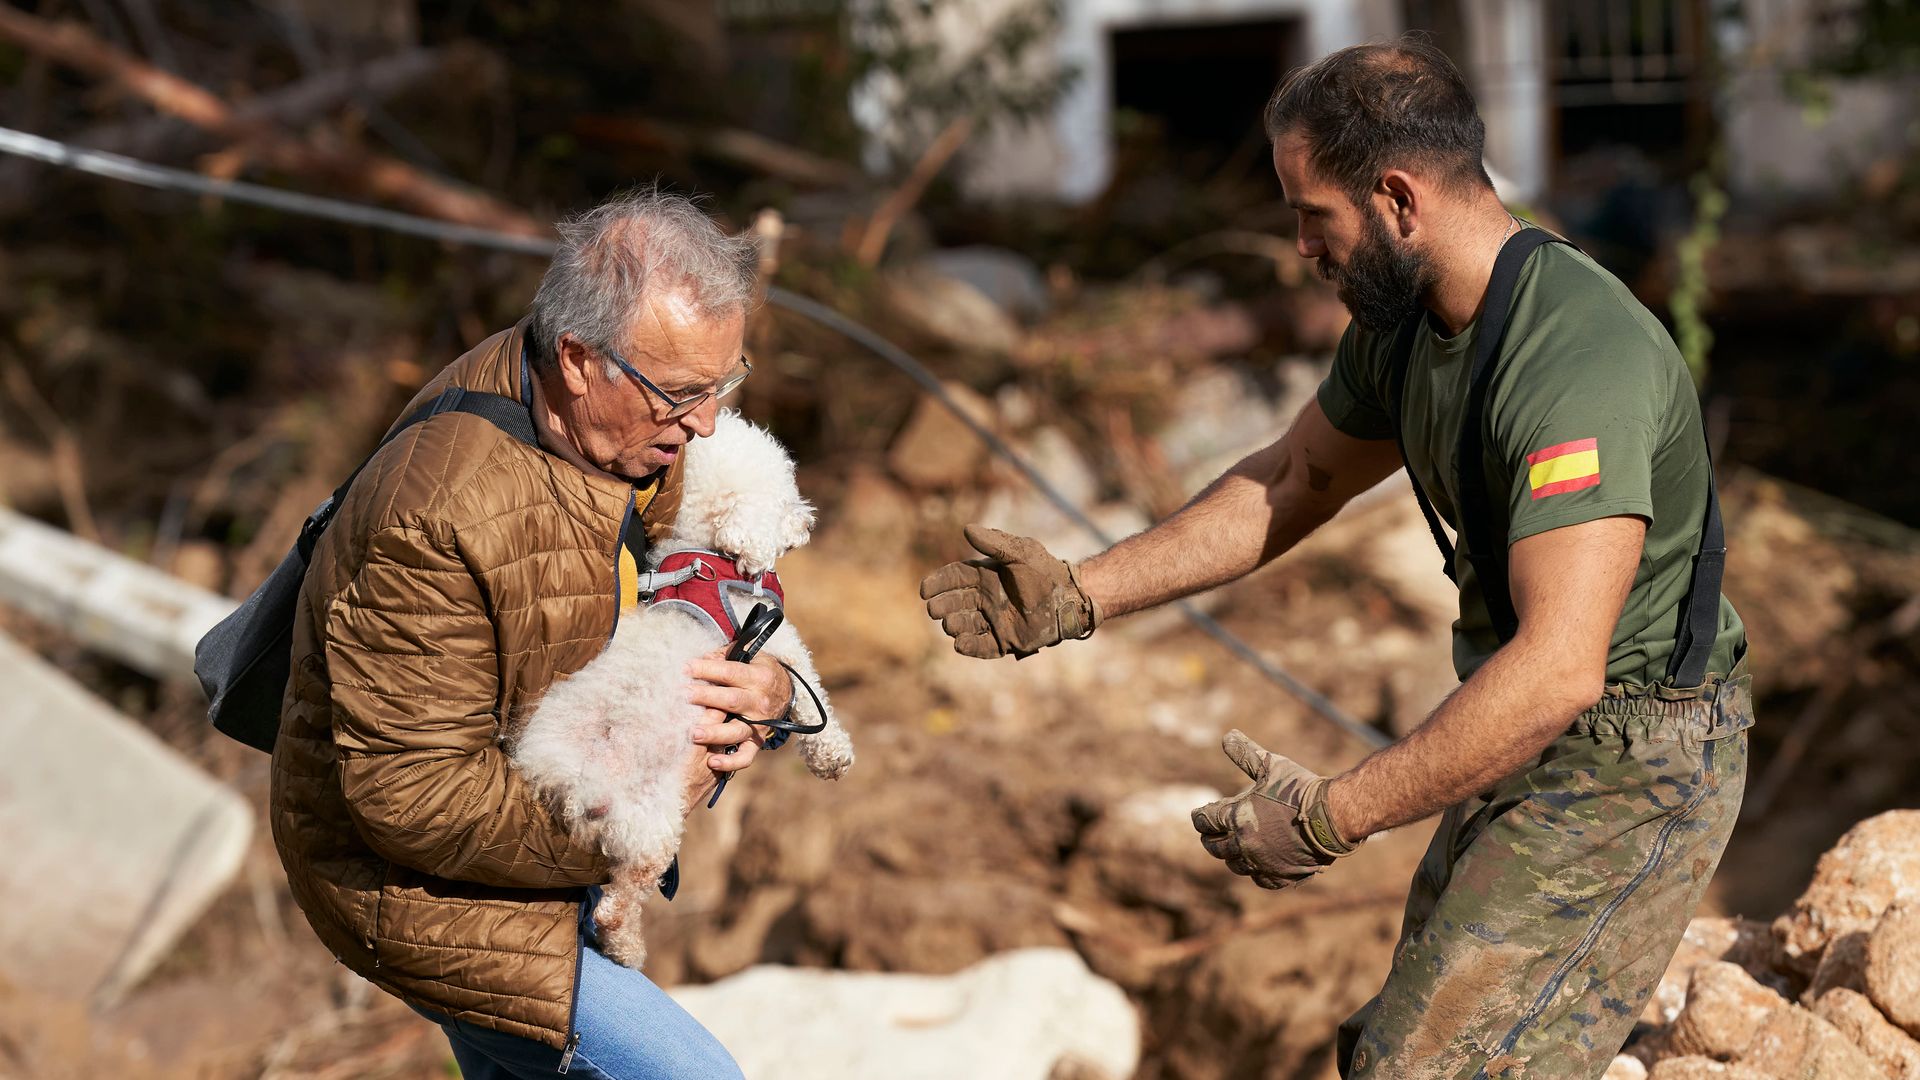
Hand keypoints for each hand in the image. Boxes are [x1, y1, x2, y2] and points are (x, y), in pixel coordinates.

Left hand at [678, 651, 784, 807]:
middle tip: (683, 696)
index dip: (707, 669)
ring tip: (693, 733)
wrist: (786, 692)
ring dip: (715, 733)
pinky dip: (730, 763)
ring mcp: (759, 723)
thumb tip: (699, 658)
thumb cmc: (758, 670)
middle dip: (706, 697)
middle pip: (731, 700)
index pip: (730, 672)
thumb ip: (725, 655)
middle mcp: (760, 701)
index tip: (685, 668)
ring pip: (736, 731)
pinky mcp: (757, 741)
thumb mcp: (750, 656)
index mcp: (758, 676)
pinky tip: (712, 762)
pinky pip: (746, 756)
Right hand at [918, 524, 1098, 658]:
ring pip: (964, 626)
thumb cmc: (1047, 572)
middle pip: (954, 603)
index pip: (954, 578)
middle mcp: (986, 598)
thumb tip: (967, 529)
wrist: (1071, 598)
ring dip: (954, 626)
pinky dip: (969, 647)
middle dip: (941, 607)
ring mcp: (994, 621)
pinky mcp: (1005, 641)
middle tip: (935, 610)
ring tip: (952, 624)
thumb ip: (995, 542)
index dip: (937, 583)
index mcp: (985, 576)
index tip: (924, 590)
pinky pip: (982, 647)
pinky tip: (960, 644)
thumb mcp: (1021, 553)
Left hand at [1190, 729, 1358, 889]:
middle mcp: (1245, 844)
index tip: (1199, 814)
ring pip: (1236, 866)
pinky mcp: (1282, 875)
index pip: (1205, 821)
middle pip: (1215, 847)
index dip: (1200, 816)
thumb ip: (1246, 753)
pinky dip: (1256, 873)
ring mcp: (1263, 863)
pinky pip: (1261, 880)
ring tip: (1232, 849)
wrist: (1333, 816)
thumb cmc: (1300, 788)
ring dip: (1231, 857)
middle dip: (1210, 838)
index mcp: (1238, 818)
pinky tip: (1257, 866)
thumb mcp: (1271, 765)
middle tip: (1210, 834)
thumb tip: (1227, 735)